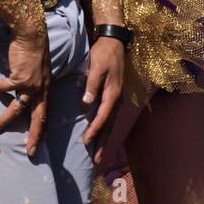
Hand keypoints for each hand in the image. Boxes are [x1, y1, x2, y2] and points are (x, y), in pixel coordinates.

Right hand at [0, 25, 49, 156]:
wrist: (32, 35)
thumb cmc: (34, 50)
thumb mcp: (39, 70)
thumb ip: (34, 82)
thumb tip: (23, 89)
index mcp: (46, 90)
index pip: (46, 113)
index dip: (42, 128)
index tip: (40, 141)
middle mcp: (42, 90)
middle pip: (38, 118)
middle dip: (35, 136)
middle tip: (31, 151)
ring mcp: (31, 86)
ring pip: (17, 109)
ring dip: (3, 120)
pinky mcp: (20, 78)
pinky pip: (3, 87)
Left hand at [81, 36, 123, 163]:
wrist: (114, 42)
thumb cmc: (103, 54)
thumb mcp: (96, 67)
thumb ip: (91, 86)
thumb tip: (87, 104)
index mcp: (113, 93)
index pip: (103, 117)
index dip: (94, 130)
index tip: (86, 141)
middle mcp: (117, 99)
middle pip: (109, 125)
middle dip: (103, 143)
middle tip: (96, 160)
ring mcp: (117, 98)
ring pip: (110, 123)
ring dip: (104, 139)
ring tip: (98, 154)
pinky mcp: (114, 96)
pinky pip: (110, 117)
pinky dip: (105, 128)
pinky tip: (100, 135)